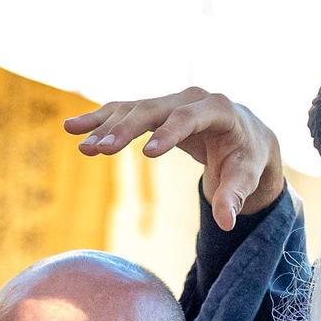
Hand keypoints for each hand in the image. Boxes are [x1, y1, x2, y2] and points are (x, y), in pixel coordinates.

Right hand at [65, 88, 283, 229]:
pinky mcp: (156, 109)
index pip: (189, 118)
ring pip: (133, 109)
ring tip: (80, 143)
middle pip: (153, 109)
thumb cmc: (247, 160)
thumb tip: (226, 222)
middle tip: (100, 148)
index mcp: (219, 109)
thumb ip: (234, 198)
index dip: (169, 134)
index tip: (147, 154)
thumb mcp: (246, 179)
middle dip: (125, 129)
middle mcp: (192, 98)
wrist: (246, 138)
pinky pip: (124, 111)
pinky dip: (99, 119)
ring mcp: (171, 101)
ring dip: (104, 125)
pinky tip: (72, 128)